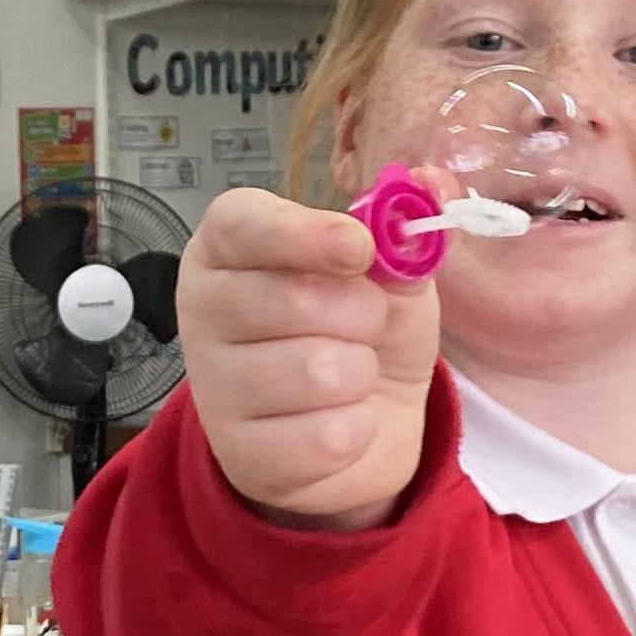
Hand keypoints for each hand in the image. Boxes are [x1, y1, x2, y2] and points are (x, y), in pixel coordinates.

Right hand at [178, 186, 438, 524]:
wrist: (356, 431)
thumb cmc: (358, 333)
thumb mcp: (388, 276)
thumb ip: (404, 232)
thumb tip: (431, 183)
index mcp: (229, 247)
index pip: (243, 224)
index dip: (303, 234)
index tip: (358, 248)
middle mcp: (204, 309)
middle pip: (295, 299)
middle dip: (363, 315)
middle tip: (365, 326)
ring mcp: (214, 385)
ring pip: (318, 371)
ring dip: (362, 374)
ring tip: (350, 375)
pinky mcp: (240, 452)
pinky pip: (328, 434)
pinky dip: (358, 428)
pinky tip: (339, 421)